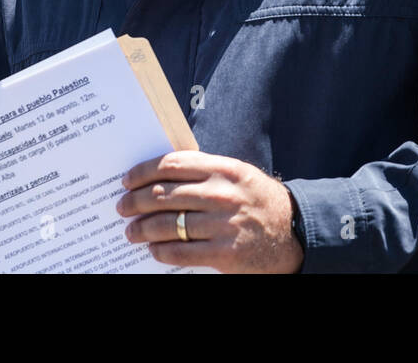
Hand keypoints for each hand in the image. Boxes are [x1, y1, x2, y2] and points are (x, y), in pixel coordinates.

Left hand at [117, 150, 302, 272]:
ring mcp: (223, 224)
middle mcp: (222, 194)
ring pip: (168, 225)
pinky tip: (154, 249)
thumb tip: (159, 177)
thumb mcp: (237, 175)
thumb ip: (204, 172)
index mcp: (223, 169)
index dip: (143, 172)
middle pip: (164, 195)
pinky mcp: (225, 253)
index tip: (127, 180)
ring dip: (142, 229)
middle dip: (135, 201)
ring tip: (131, 231)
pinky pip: (181, 252)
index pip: (172, 165)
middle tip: (122, 206)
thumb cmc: (258, 200)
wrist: (294, 232)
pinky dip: (161, 251)